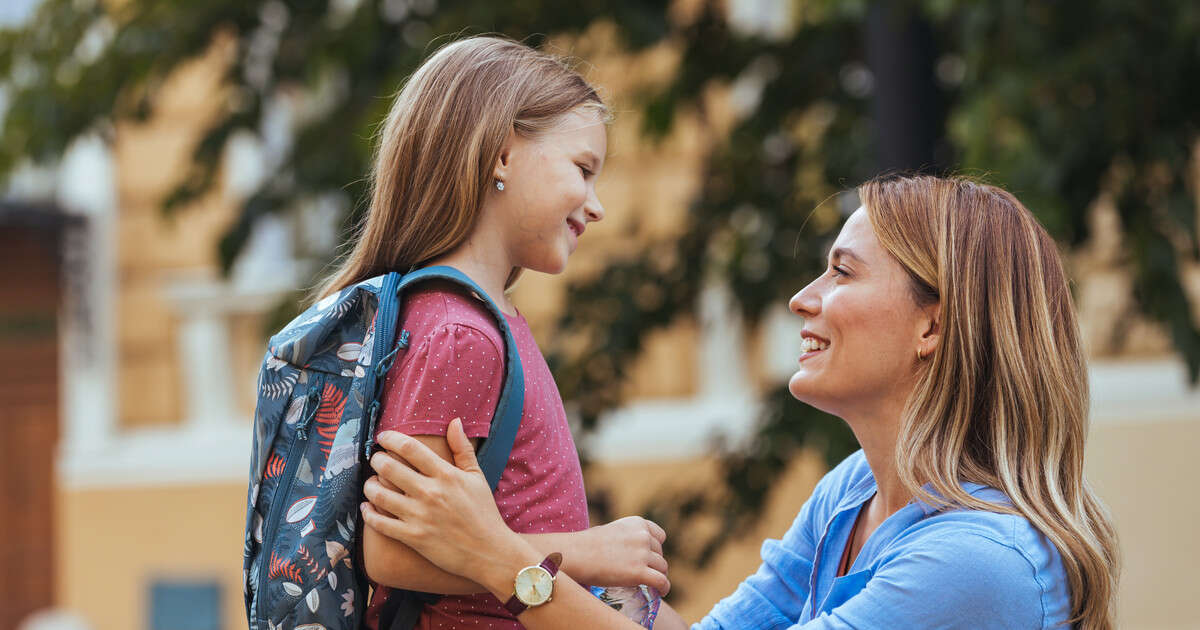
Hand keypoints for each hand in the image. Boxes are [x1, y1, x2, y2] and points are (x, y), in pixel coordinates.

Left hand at [362, 419, 529, 583]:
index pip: (411, 448)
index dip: (391, 439)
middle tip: (376, 460)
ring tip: (372, 483)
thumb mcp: (477, 477)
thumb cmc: (484, 513)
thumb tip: (454, 421)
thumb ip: (462, 449)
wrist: (489, 552)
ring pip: (379, 494)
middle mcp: (430, 493)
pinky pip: (380, 523)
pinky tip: (367, 508)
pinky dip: (369, 514)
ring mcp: (420, 516)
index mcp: (446, 475)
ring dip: (370, 485)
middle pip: (389, 467)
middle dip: (376, 460)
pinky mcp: (413, 537)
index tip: (383, 437)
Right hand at [571, 517, 669, 594]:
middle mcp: (643, 536)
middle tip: (645, 573)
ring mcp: (642, 554)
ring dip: (658, 575)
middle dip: (654, 563)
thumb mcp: (612, 531)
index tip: (650, 557)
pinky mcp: (639, 572)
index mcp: (637, 523)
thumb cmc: (587, 544)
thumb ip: (626, 536)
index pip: (659, 536)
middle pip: (660, 553)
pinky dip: (663, 588)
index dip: (655, 548)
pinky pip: (661, 581)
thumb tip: (628, 549)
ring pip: (662, 568)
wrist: (577, 555)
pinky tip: (661, 592)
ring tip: (652, 584)